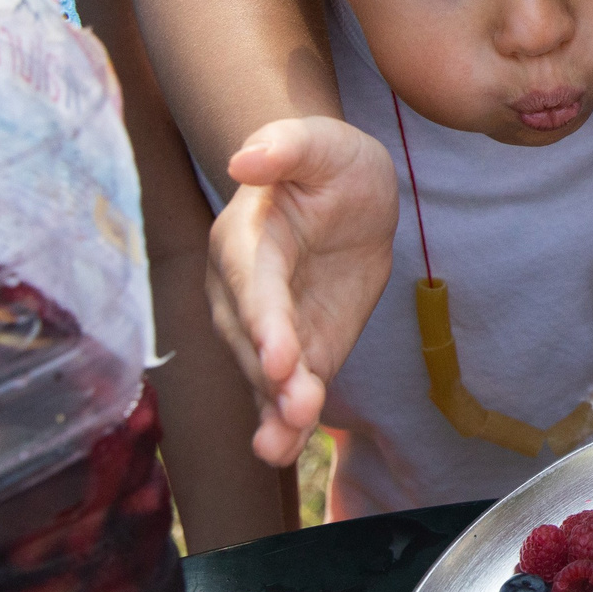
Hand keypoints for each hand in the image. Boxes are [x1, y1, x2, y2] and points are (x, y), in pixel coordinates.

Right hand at [205, 117, 399, 464]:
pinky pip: (288, 389)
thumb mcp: (318, 142)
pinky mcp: (299, 350)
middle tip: (294, 406)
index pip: (250, 285)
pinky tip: (288, 450)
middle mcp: (244, 292)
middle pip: (251, 341)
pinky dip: (287, 422)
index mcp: (243, 240)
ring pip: (263, 376)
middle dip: (271, 376)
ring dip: (274, 411)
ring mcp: (269, 327)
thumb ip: (285, 146)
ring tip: (283, 445)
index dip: (263, 321)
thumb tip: (245, 158)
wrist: (349, 190)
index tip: (278, 355)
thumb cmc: (326, 159)